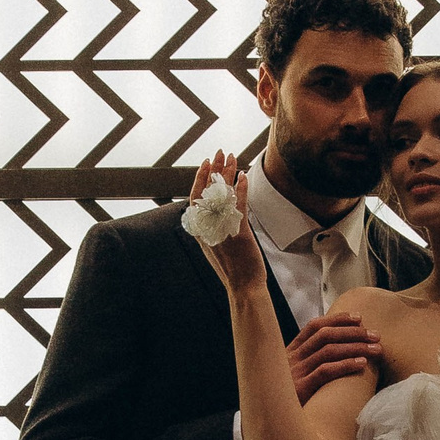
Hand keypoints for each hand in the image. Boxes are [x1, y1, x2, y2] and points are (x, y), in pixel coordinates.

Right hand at [186, 151, 266, 298]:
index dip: (200, 178)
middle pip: (208, 190)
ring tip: (232, 157)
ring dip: (227, 173)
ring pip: (223, 194)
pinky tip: (243, 176)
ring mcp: (222, 229)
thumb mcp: (217, 246)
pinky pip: (238, 205)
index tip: (206, 162)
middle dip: (214, 168)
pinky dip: (240, 189)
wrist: (243, 288)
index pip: (196, 197)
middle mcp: (209, 227)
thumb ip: (215, 228)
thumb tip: (218, 213)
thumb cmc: (233, 269)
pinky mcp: (238, 232)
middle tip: (220, 152)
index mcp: (201, 230)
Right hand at [287, 309, 382, 404]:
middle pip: (326, 335)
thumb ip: (308, 364)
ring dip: (356, 347)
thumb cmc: (286, 401)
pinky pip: (326, 371)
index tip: (359, 317)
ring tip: (376, 349)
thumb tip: (339, 353)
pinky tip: (362, 364)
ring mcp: (295, 372)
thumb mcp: (291, 377)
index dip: (338, 319)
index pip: (315, 326)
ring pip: (329, 350)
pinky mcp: (300, 389)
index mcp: (289, 351)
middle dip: (353, 332)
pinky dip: (346, 364)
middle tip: (376, 335)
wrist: (269, 420)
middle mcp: (291, 358)